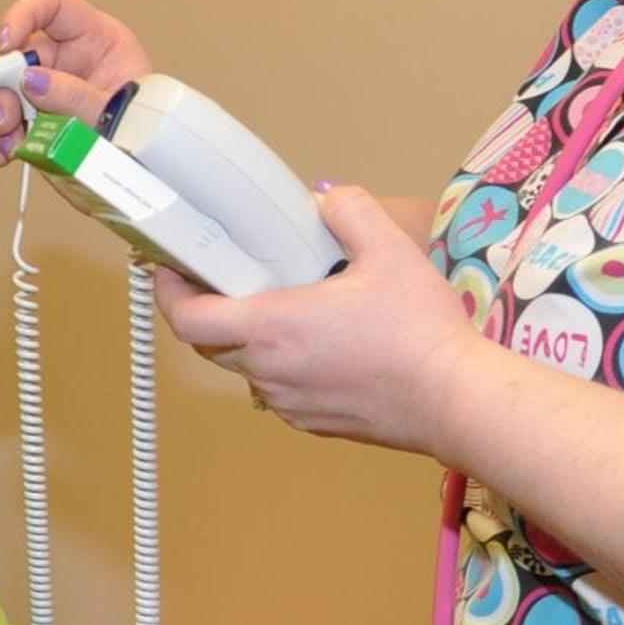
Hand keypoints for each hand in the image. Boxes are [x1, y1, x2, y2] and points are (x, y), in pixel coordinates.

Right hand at [0, 0, 149, 162]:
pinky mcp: (40, 119)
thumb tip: (32, 81)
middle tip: (4, 116)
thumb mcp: (118, 111)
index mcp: (96, 38)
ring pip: (8, 90)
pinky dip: (1, 138)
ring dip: (1, 116)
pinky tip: (5, 153)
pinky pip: (9, 120)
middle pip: (20, 54)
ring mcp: (52, 89)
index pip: (52, 4)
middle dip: (4, 84)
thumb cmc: (149, 130)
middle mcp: (68, 59)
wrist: (153, 167)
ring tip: (10, 144)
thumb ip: (76, 96)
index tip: (6, 43)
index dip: (23, 14)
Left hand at [157, 185, 485, 455]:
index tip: (168, 266)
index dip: (167, 290)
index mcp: (273, 328)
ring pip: (245, 367)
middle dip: (209, 307)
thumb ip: (349, 210)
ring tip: (282, 304)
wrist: (456, 401)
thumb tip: (325, 201)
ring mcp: (290, 404)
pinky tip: (319, 341)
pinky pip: (278, 389)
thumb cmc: (422, 333)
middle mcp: (269, 372)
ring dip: (249, 337)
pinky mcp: (314, 423)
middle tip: (226, 275)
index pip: (186, 317)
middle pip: (210, 342)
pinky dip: (281, 363)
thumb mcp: (389, 250)